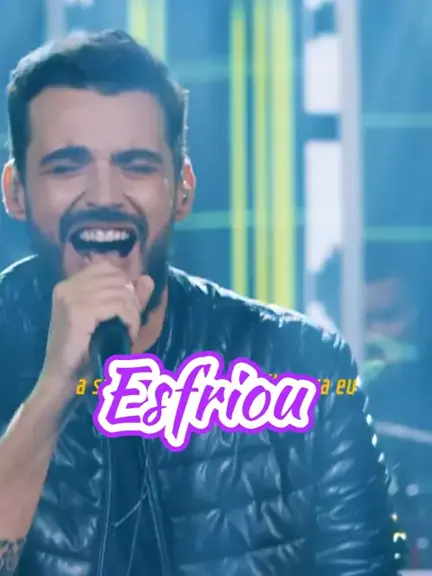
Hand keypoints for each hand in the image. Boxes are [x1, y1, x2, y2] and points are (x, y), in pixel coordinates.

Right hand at [39, 262, 153, 392]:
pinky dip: (130, 320)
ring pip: (121, 293)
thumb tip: (147, 279)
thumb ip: (128, 298)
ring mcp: (71, 297)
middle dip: (131, 301)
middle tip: (130, 324)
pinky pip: (118, 306)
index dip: (125, 286)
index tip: (128, 309)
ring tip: (129, 331)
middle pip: (117, 279)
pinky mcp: (78, 311)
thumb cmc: (85, 352)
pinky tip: (128, 334)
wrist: (63, 379)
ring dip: (132, 314)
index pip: (109, 269)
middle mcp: (67, 286)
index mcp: (69, 284)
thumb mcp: (109, 320)